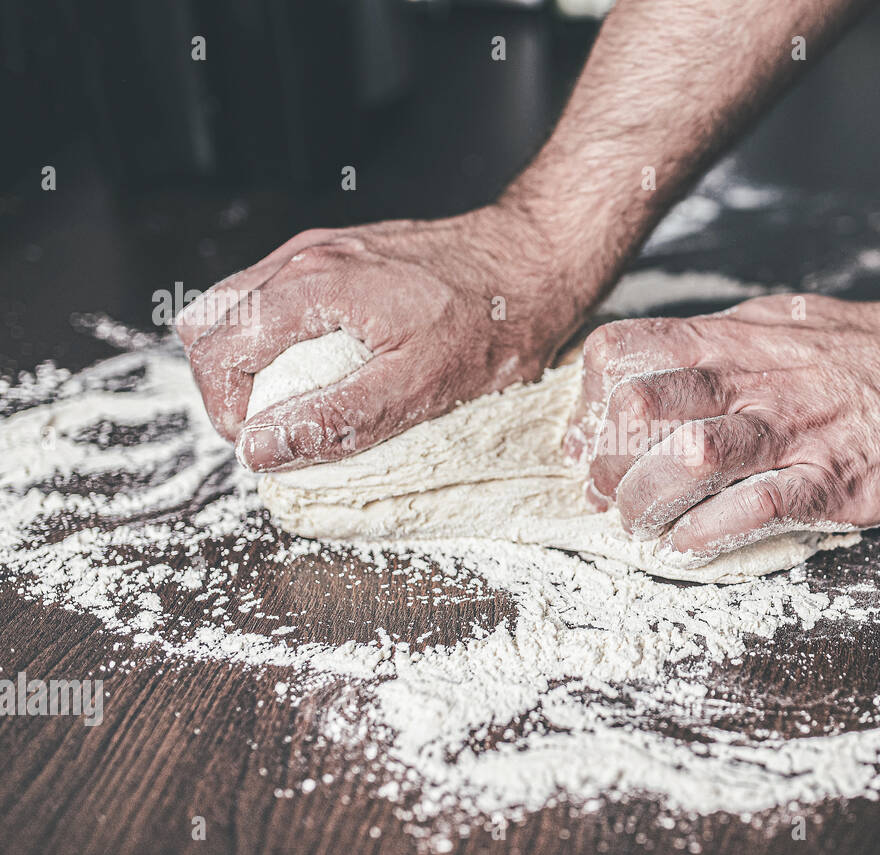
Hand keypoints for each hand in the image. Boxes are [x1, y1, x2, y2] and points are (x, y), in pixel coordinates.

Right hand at [179, 203, 592, 470]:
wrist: (538, 259)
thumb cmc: (495, 320)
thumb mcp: (421, 387)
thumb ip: (337, 418)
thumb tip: (265, 448)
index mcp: (314, 286)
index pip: (217, 351)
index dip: (227, 411)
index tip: (264, 447)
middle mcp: (306, 257)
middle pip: (209, 323)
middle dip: (225, 385)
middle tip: (274, 428)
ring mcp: (321, 249)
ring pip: (235, 305)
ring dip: (246, 359)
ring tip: (294, 399)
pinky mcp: (343, 253)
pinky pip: (275, 293)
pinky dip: (275, 335)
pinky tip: (320, 364)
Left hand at [568, 293, 879, 565]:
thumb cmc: (866, 352)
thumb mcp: (779, 324)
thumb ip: (714, 348)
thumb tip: (645, 373)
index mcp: (733, 339)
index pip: (625, 350)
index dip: (588, 398)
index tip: (587, 435)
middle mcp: (753, 380)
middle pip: (641, 406)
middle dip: (605, 458)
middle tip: (604, 490)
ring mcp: (792, 431)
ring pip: (688, 457)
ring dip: (644, 501)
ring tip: (637, 523)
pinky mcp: (829, 481)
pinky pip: (752, 509)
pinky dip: (706, 534)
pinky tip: (685, 544)